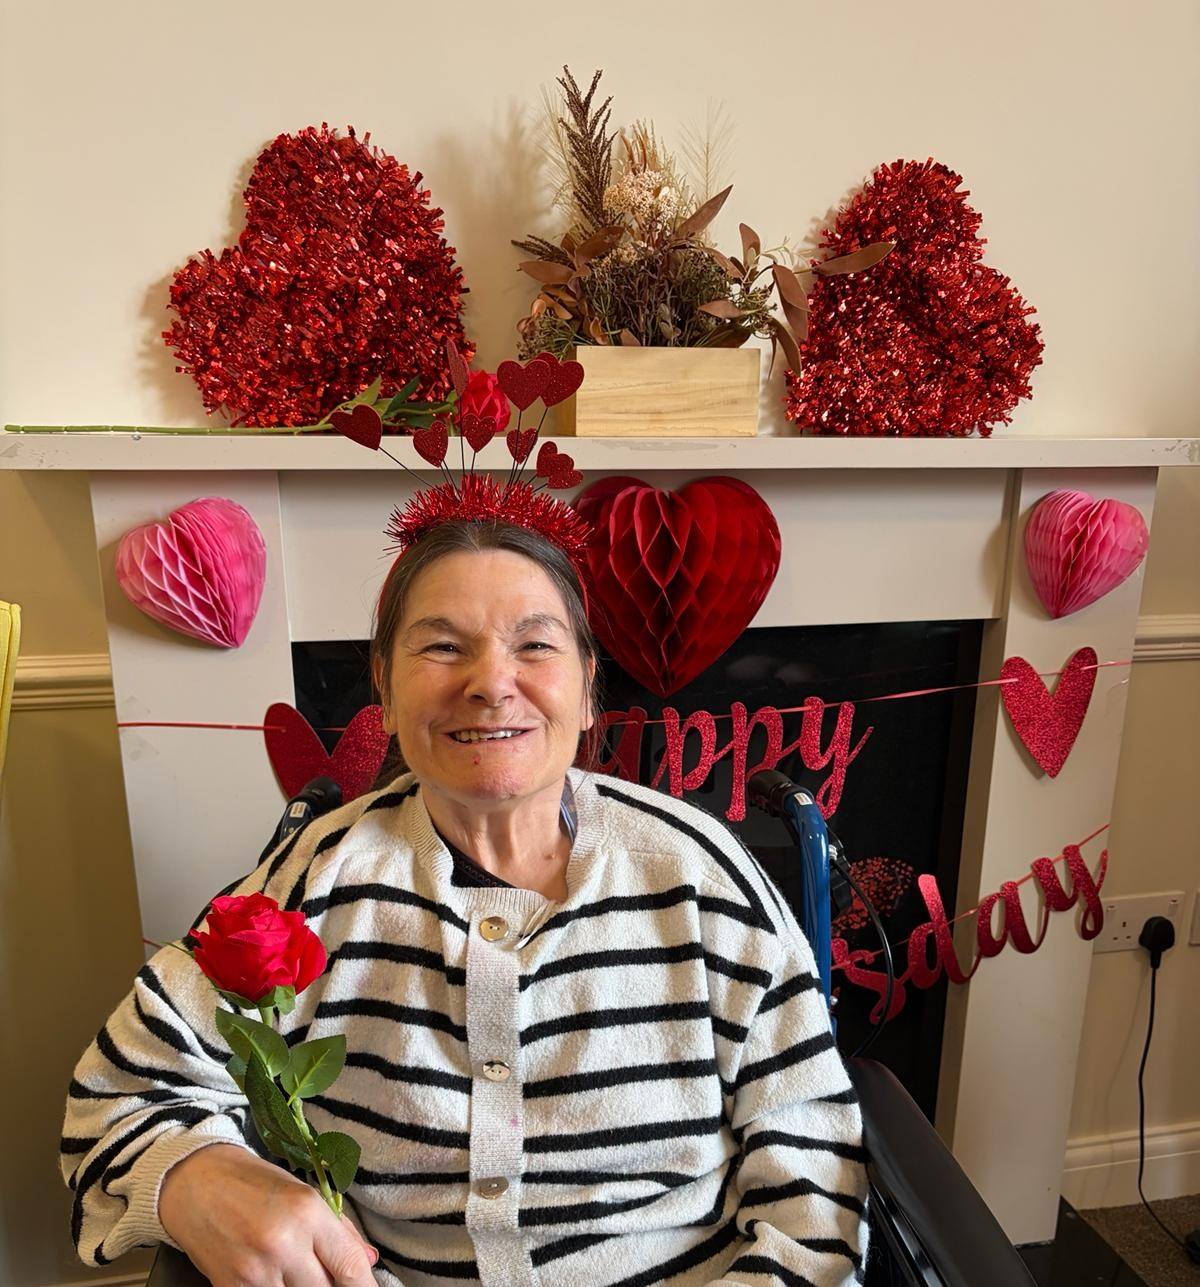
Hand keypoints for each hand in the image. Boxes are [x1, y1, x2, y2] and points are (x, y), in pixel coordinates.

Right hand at [159, 1143, 378, 1286]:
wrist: (194, 1184)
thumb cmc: (253, 1183)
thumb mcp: (303, 1193)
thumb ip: (339, 1230)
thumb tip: (369, 1260)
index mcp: (307, 1212)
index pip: (350, 1267)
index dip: (366, 1286)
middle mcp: (284, 1244)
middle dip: (333, 1286)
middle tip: (330, 1274)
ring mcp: (255, 1273)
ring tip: (298, 1270)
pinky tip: (278, 1278)